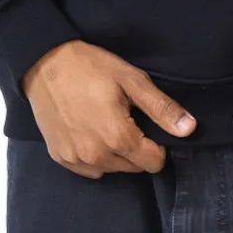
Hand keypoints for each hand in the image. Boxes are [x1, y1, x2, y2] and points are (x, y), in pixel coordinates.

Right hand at [21, 41, 195, 176]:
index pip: (154, 163)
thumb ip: (161, 108)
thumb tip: (189, 129)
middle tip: (124, 119)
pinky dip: (95, 157)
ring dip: (116, 154)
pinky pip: (89, 170)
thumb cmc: (90, 67)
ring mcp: (76, 159)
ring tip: (105, 124)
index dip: (157, 145)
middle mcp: (96, 156)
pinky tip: (90, 133)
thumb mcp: (131, 80)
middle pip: (134, 168)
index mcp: (118, 137)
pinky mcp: (60, 158)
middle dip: (137, 149)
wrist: (43, 63)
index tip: (147, 125)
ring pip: (112, 170)